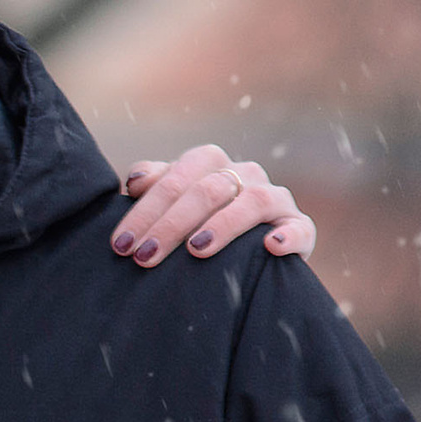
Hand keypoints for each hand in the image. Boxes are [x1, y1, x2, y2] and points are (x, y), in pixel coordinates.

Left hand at [116, 144, 316, 264]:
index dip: (145, 210)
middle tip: (144, 257)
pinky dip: (288, 236)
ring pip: (253, 201)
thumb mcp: (170, 206)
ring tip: (196, 250)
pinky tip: (271, 247)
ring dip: (223, 225)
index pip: (176, 177)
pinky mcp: (297, 227)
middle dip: (170, 224)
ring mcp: (275, 199)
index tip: (121, 244)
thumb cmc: (192, 227)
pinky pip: (299, 228)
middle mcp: (244, 174)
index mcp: (209, 164)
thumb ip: (154, 188)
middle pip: (207, 190)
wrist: (243, 255)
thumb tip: (136, 181)